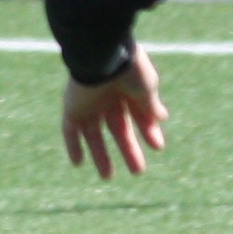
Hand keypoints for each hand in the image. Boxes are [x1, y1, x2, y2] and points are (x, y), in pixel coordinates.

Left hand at [62, 48, 167, 180]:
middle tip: (138, 171)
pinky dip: (73, 146)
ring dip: (100, 155)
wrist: (103, 56)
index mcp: (129, 88)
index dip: (148, 131)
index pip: (139, 115)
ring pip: (94, 135)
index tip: (157, 146)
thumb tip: (162, 117)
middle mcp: (108, 96)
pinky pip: (70, 130)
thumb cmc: (129, 70)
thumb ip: (150, 105)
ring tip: (108, 177)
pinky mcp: (72, 107)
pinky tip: (78, 164)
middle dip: (128, 149)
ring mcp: (89, 103)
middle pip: (118, 129)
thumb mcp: (147, 89)